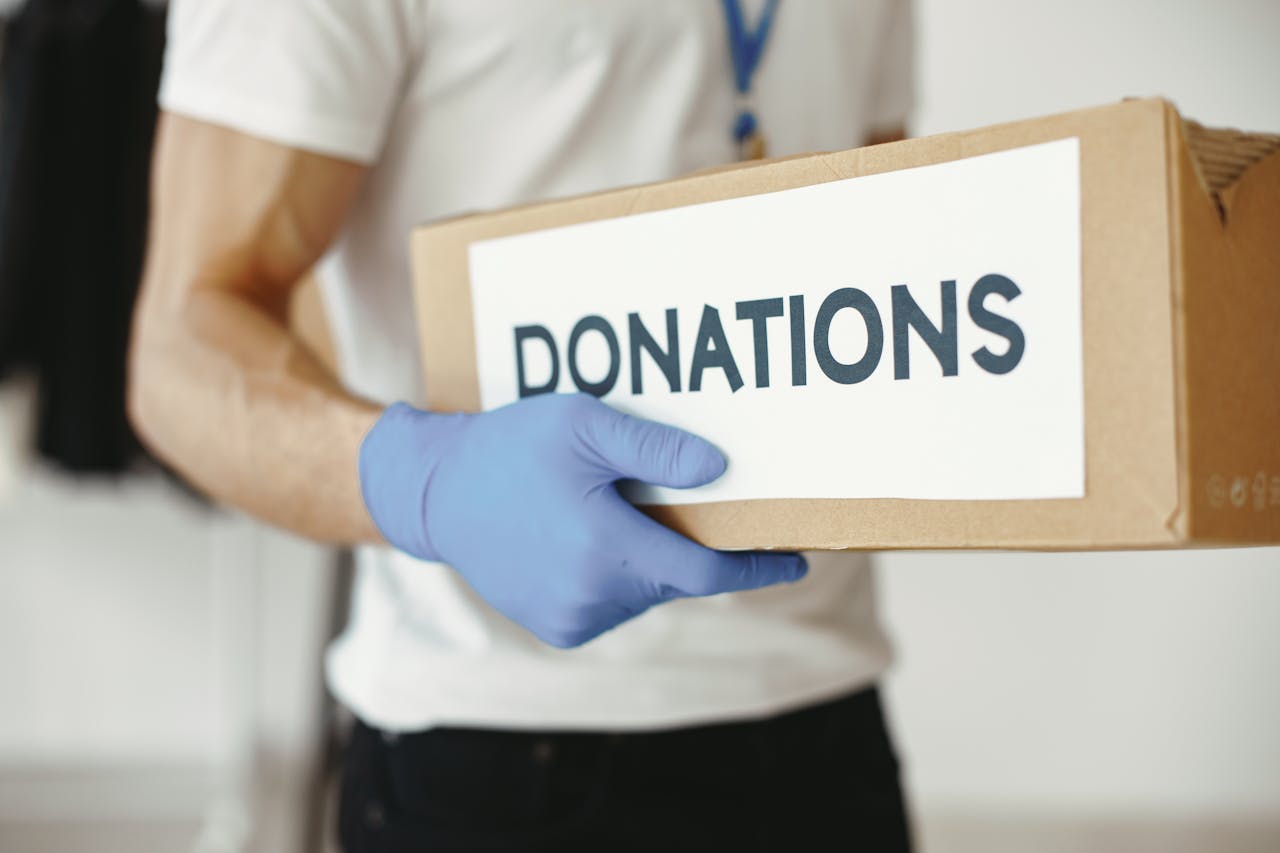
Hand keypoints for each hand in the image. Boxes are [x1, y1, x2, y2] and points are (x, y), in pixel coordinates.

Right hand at [358, 393, 806, 646]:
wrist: (438, 493)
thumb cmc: (512, 448)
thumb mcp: (583, 426)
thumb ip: (654, 450)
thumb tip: (720, 471)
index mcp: (604, 547)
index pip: (704, 574)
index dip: (756, 569)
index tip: (796, 560)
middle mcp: (590, 594)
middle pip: (675, 579)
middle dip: (694, 549)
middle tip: (694, 508)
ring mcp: (571, 618)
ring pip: (646, 593)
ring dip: (653, 561)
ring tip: (623, 514)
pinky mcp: (556, 629)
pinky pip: (614, 605)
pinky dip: (621, 577)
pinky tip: (592, 539)